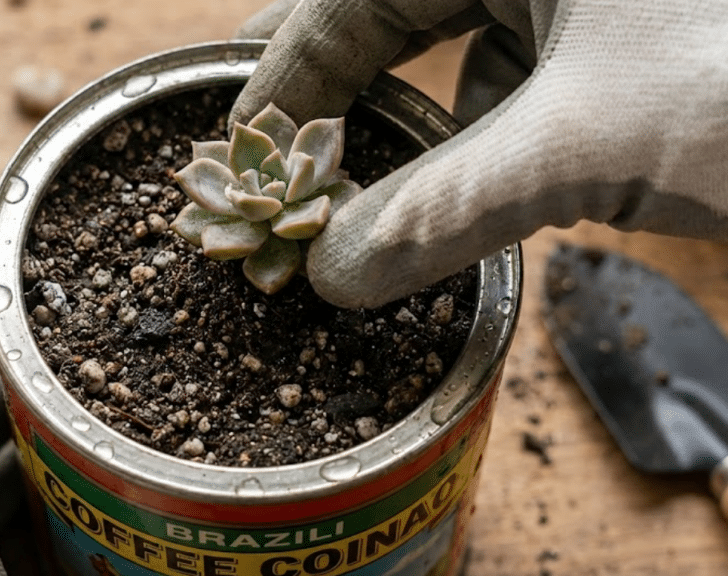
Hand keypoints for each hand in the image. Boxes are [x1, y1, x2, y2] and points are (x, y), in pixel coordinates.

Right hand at [233, 0, 727, 308]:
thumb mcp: (588, 143)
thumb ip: (442, 210)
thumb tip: (334, 274)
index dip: (285, 77)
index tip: (237, 150)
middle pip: (391, 17)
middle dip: (334, 97)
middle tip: (267, 161)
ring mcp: (578, 6)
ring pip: (454, 57)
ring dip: (406, 136)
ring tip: (344, 202)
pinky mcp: (616, 51)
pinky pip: (516, 89)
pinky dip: (479, 146)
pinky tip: (449, 203)